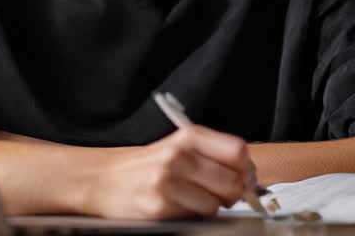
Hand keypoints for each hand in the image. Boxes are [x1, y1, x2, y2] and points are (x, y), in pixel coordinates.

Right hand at [84, 125, 256, 219]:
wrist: (103, 179)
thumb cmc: (147, 165)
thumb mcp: (180, 147)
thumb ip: (215, 156)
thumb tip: (251, 177)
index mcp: (189, 137)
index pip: (237, 151)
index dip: (248, 170)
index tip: (246, 180)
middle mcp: (178, 155)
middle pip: (232, 181)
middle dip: (233, 194)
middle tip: (221, 195)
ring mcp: (167, 182)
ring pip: (215, 205)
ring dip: (210, 208)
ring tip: (192, 200)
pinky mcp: (158, 207)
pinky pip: (193, 218)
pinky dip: (191, 217)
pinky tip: (177, 207)